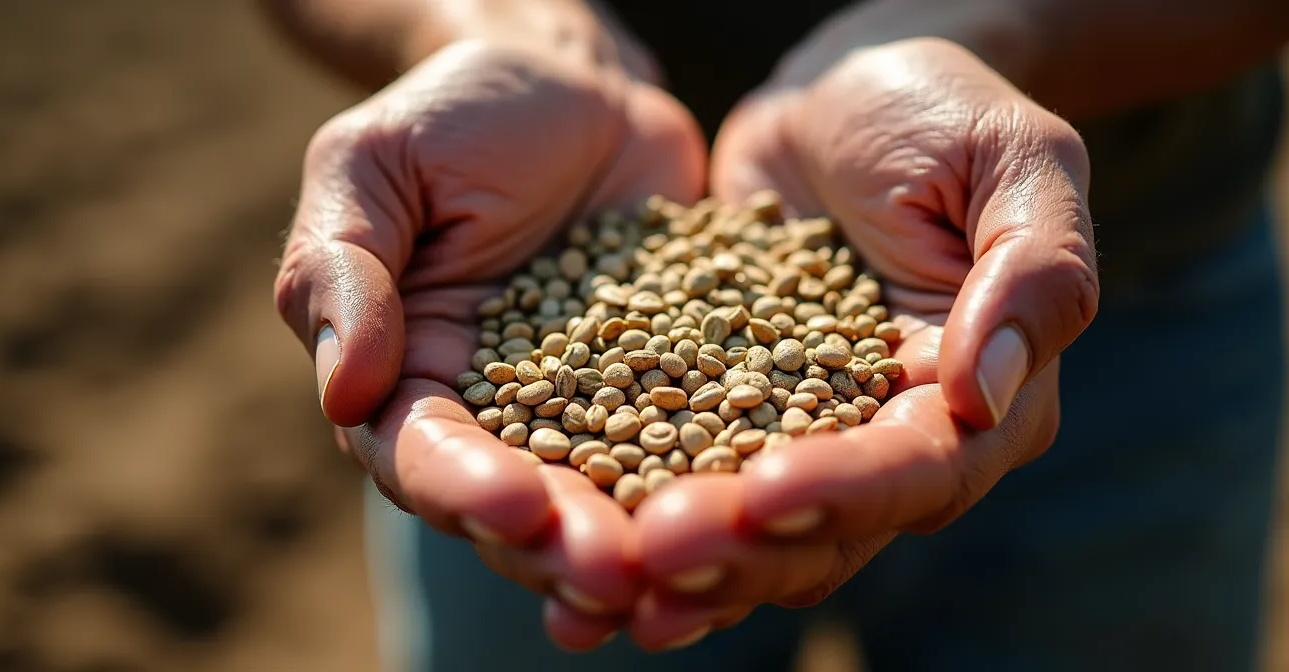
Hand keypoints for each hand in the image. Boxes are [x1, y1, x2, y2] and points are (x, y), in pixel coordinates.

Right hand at [273, 40, 705, 648]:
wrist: (570, 82)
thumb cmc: (450, 116)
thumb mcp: (371, 167)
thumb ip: (343, 271)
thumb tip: (344, 390)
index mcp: (408, 378)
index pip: (423, 456)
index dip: (466, 492)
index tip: (520, 509)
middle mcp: (498, 414)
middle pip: (523, 505)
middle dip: (566, 546)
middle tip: (621, 576)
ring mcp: (591, 407)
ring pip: (612, 494)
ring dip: (645, 539)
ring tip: (689, 566)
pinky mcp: (671, 382)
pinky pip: (698, 438)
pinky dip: (720, 481)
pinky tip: (760, 510)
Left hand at [626, 37, 1097, 646]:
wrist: (839, 96)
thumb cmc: (943, 113)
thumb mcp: (1014, 162)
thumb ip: (1030, 272)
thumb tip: (980, 393)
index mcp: (983, 399)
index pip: (920, 468)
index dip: (846, 489)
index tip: (765, 491)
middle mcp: (896, 437)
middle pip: (828, 525)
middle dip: (745, 547)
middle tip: (657, 550)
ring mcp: (808, 432)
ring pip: (755, 530)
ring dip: (688, 559)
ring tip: (608, 576)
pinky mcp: (730, 410)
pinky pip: (688, 476)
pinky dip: (640, 513)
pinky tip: (578, 542)